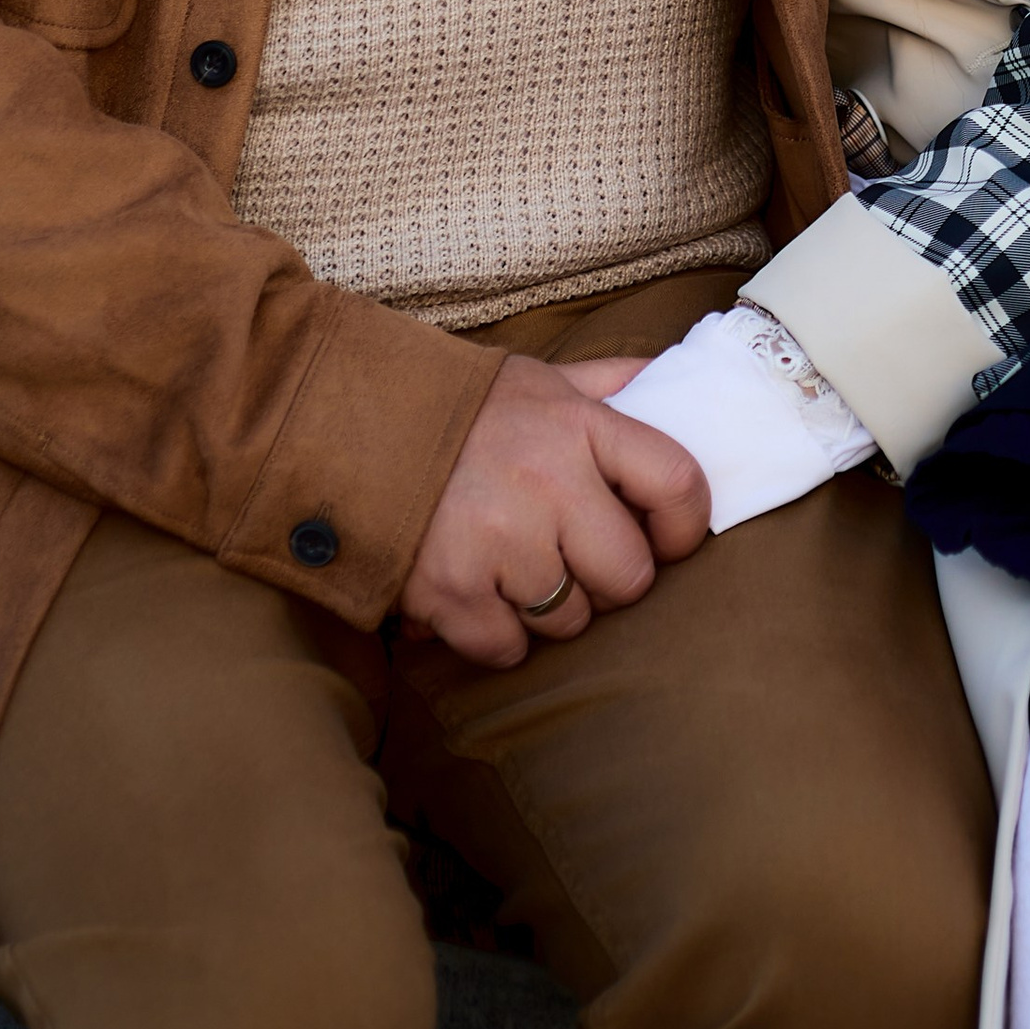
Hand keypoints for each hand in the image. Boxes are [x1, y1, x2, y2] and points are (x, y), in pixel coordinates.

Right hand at [397, 353, 708, 668]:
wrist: (345, 423)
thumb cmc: (458, 408)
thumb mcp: (540, 381)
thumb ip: (609, 383)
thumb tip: (671, 380)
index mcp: (579, 426)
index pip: (677, 483)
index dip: (685, 526)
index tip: (667, 539)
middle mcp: (547, 484)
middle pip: (628, 576)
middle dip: (607, 579)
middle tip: (572, 558)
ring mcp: (498, 542)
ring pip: (569, 621)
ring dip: (548, 608)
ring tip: (512, 566)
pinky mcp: (451, 590)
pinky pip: (508, 648)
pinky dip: (494, 634)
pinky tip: (475, 592)